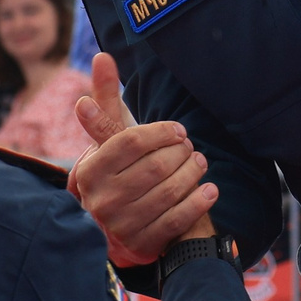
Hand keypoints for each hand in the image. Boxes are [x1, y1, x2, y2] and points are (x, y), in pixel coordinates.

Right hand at [68, 53, 215, 264]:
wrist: (113, 225)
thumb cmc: (116, 170)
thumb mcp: (109, 138)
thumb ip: (106, 98)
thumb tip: (102, 56)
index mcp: (91, 170)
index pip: (132, 141)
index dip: (162, 132)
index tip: (178, 131)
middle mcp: (101, 199)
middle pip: (155, 166)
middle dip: (181, 154)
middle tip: (192, 149)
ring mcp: (120, 225)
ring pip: (169, 192)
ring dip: (193, 174)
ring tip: (200, 164)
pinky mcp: (141, 244)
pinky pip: (177, 220)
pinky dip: (198, 202)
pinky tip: (209, 190)